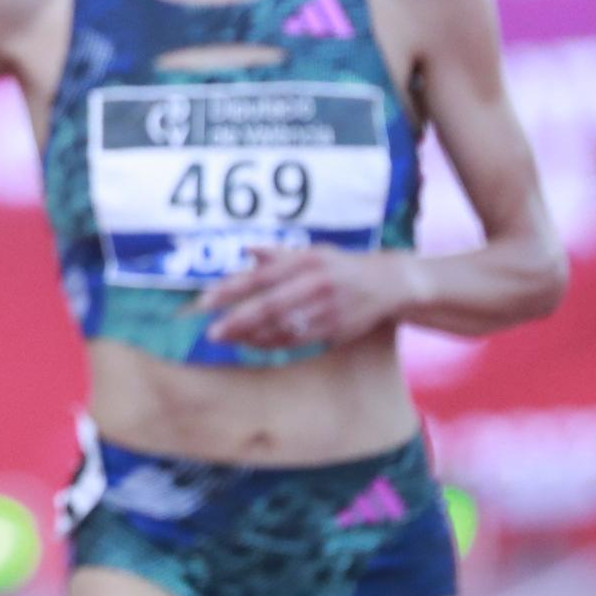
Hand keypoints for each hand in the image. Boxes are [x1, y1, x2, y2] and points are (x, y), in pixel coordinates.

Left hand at [198, 246, 418, 349]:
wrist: (389, 284)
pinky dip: (272, 343)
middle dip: (237, 321)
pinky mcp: (334, 329)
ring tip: (227, 338)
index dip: (231, 290)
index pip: (261, 277)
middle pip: (269, 307)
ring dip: (251, 336)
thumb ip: (278, 254)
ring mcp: (326, 309)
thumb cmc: (341, 266)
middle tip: (212, 332)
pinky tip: (252, 343)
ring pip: (281, 328)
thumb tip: (246, 252)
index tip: (205, 301)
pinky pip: (296, 340)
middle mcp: (315, 284)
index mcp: (306, 261)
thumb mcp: (313, 251)